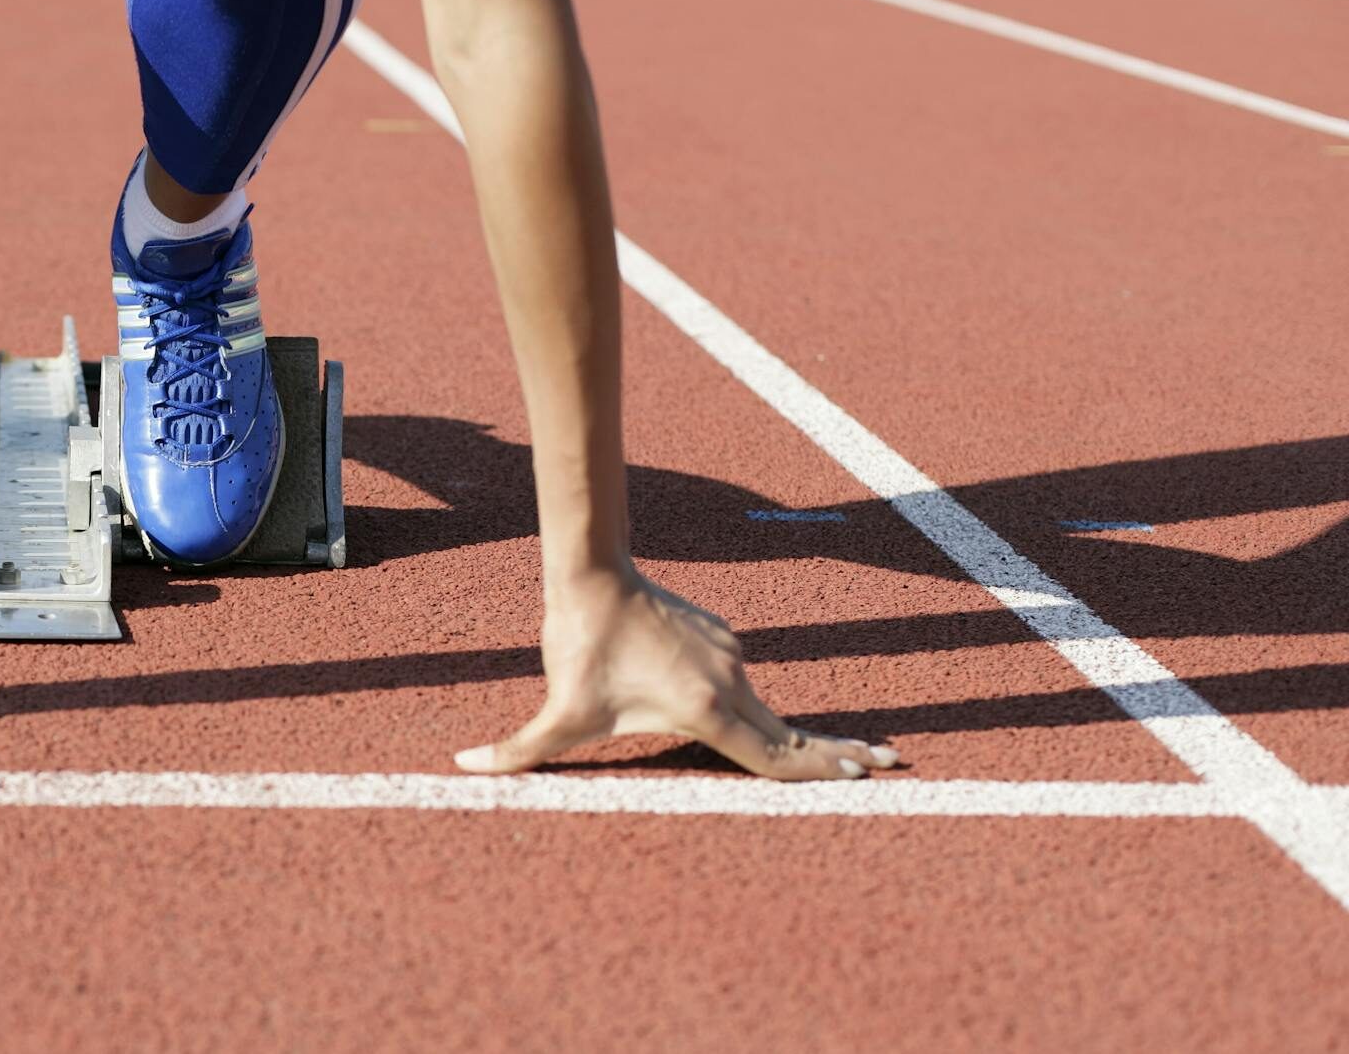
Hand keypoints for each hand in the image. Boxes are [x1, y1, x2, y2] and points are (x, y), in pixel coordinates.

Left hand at [457, 571, 897, 780]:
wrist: (592, 574)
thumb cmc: (577, 646)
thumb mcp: (555, 713)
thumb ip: (515, 753)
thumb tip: (461, 771)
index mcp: (707, 708)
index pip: (775, 754)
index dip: (819, 772)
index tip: (867, 776)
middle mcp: (732, 681)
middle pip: (790, 731)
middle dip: (837, 752)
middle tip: (890, 765)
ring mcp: (732, 656)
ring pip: (762, 707)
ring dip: (788, 733)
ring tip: (839, 753)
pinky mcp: (722, 638)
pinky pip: (739, 682)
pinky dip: (751, 706)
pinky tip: (738, 713)